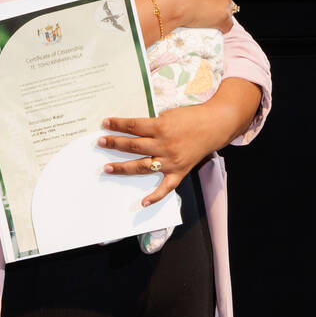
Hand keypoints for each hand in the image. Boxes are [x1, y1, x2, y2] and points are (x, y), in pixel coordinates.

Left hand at [99, 104, 230, 206]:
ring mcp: (171, 161)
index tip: (105, 123)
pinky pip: (166, 187)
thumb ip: (152, 123)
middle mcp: (164, 145)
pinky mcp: (180, 171)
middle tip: (100, 143)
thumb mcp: (169, 114)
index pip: (134, 126)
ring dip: (123, 168)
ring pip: (142, 166)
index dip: (118, 124)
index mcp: (161, 127)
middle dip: (115, 143)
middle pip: (134, 146)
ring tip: (108, 167)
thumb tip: (133, 129)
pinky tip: (143, 202)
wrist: (215, 125)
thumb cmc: (191, 117)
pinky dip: (155, 196)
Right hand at [149, 0, 234, 36]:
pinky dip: (221, 27)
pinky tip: (211, 28)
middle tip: (205, 8)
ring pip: (228, 11)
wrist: (176, 1)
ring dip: (219, 14)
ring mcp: (226, 3)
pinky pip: (228, 25)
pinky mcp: (224, 17)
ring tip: (206, 18)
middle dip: (218, 2)